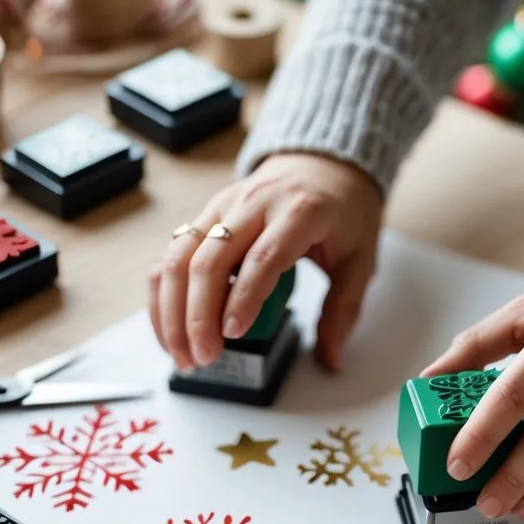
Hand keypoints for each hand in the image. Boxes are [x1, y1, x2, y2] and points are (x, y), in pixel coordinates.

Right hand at [149, 152, 382, 372]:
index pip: (263, 256)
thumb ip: (344, 309)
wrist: (322, 164)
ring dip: (171, 310)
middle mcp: (253, 204)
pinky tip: (170, 330)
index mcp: (299, 211)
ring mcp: (222, 207)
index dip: (244, 296)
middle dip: (198, 315)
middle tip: (204, 358)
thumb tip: (332, 359)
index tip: (233, 333)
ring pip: (179, 256)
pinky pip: (171, 255)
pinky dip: (163, 296)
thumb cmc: (342, 211)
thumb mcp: (360, 259)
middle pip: (210, 259)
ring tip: (182, 355)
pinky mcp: (204, 216)